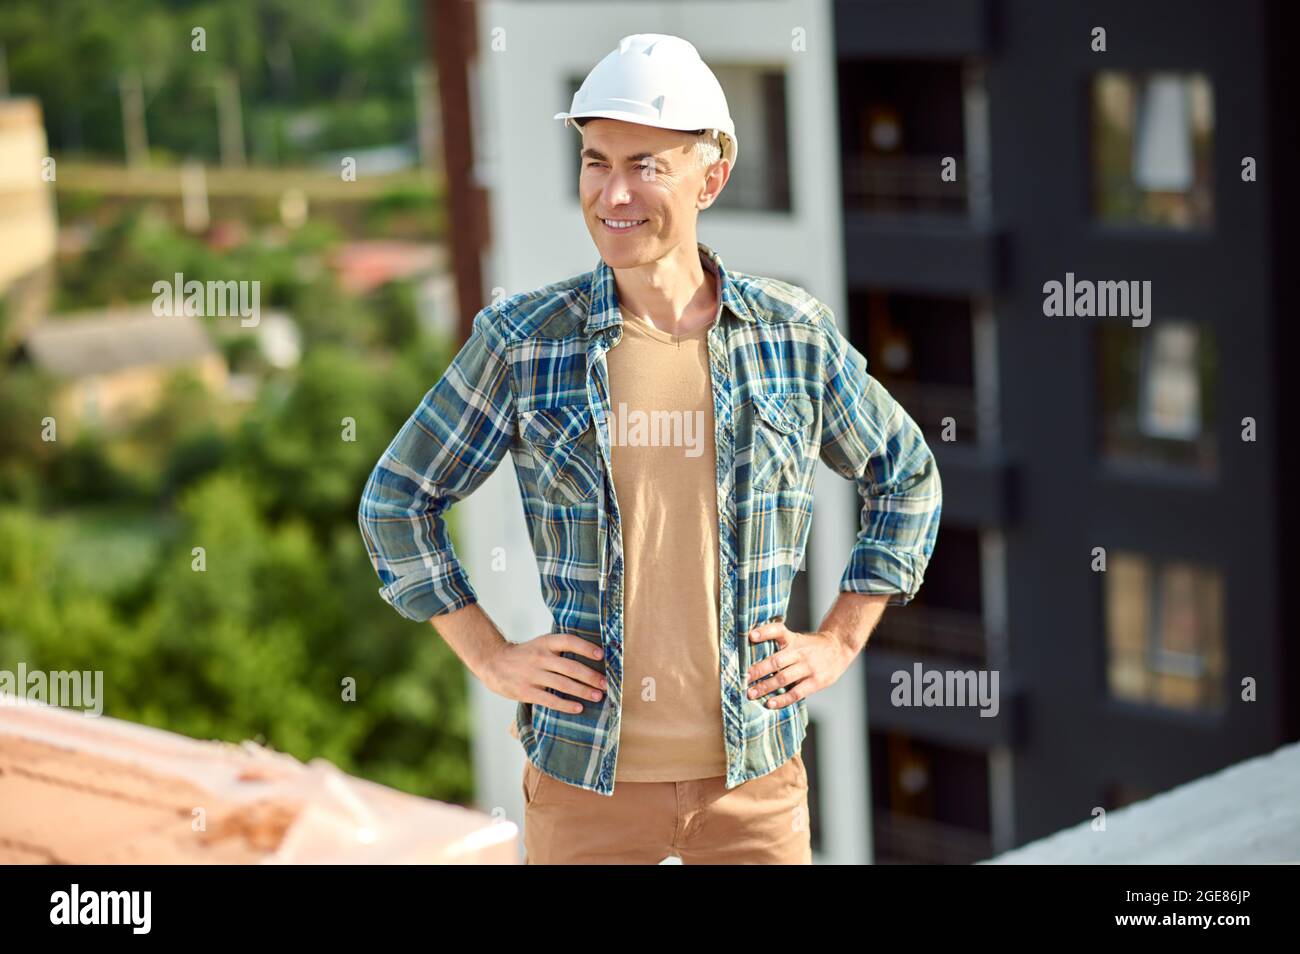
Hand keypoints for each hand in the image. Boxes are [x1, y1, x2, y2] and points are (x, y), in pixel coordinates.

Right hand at [482, 632, 607, 714]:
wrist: (493, 662)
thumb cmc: (525, 655)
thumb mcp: (540, 644)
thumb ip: (559, 649)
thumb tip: (590, 657)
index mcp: (545, 643)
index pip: (568, 641)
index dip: (585, 647)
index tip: (601, 654)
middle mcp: (540, 657)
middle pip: (570, 667)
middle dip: (590, 676)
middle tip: (605, 684)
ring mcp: (533, 675)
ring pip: (563, 684)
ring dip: (583, 691)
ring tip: (598, 696)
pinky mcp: (527, 691)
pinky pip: (550, 700)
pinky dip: (566, 705)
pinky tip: (578, 708)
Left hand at [744, 618, 854, 708]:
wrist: (839, 648)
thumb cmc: (811, 646)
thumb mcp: (797, 639)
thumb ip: (780, 643)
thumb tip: (751, 648)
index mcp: (794, 639)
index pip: (778, 631)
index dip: (765, 632)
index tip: (751, 636)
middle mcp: (800, 652)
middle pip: (776, 661)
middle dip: (758, 671)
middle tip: (743, 678)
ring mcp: (809, 667)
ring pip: (783, 678)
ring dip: (766, 687)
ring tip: (751, 693)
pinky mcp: (816, 682)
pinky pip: (796, 693)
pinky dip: (782, 699)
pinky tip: (770, 704)